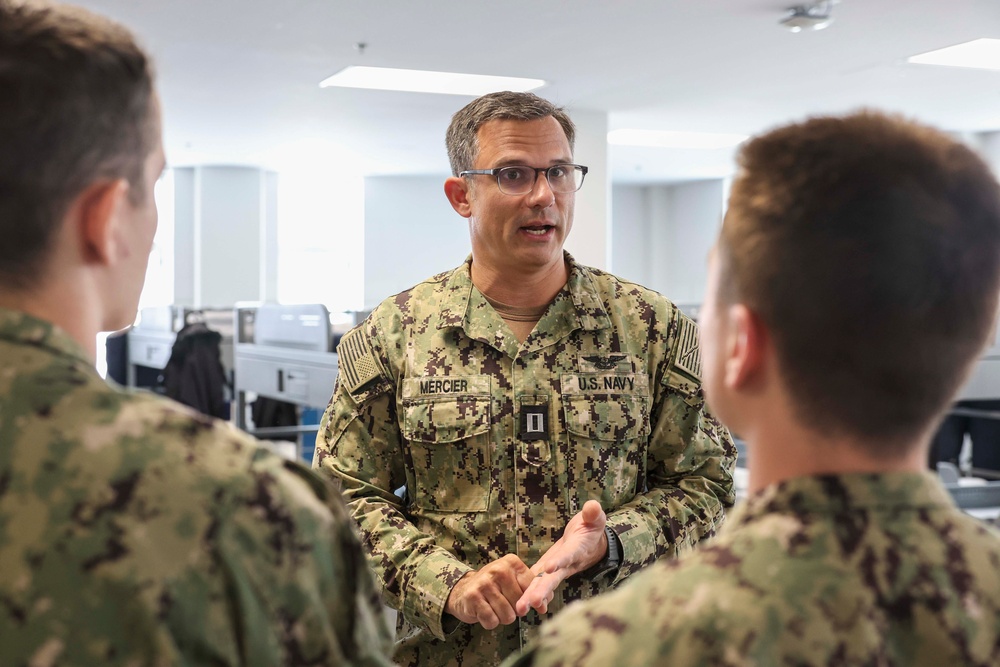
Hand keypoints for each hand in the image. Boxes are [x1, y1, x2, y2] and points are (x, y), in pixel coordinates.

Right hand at [444, 554, 535, 628]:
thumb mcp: (514, 583)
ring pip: (507, 615)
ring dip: (501, 618)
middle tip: (503, 603)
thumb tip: (544, 606)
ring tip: (493, 607)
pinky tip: (484, 612)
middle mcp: (498, 569)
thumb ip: (532, 592)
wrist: (463, 590)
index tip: (529, 605)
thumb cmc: (494, 588)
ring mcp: (484, 582)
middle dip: (514, 611)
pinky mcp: (473, 597)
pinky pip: (492, 621)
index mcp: (511, 562)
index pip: (532, 588)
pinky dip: (490, 622)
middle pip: (520, 604)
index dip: (532, 601)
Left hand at [515, 500, 607, 615]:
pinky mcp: (549, 568)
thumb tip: (591, 507)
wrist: (589, 540)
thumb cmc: (591, 527)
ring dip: (532, 596)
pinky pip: (540, 582)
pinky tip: (522, 606)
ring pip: (544, 584)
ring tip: (521, 610)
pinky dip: (531, 592)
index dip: (561, 561)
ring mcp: (558, 569)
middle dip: (543, 590)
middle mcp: (568, 563)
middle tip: (531, 603)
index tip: (550, 568)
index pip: (569, 555)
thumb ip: (593, 513)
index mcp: (578, 549)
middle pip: (554, 578)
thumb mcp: (596, 518)